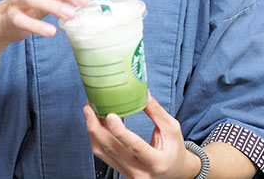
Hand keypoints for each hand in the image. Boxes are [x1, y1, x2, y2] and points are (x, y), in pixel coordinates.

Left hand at [84, 92, 201, 178]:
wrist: (174, 173)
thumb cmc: (174, 150)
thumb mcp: (172, 129)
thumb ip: (156, 112)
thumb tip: (143, 92)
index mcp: (157, 162)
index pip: (136, 147)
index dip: (121, 132)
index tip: (110, 116)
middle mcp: (140, 172)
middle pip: (112, 150)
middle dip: (96, 128)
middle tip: (89, 107)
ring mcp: (127, 174)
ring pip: (103, 152)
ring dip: (93, 130)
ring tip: (90, 111)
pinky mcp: (119, 170)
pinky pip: (102, 154)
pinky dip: (96, 137)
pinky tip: (95, 122)